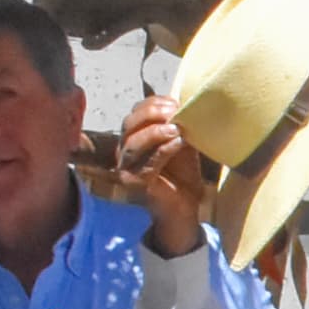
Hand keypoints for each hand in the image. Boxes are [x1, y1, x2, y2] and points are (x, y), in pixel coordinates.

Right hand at [117, 93, 213, 256]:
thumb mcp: (181, 143)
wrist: (185, 207)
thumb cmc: (182, 174)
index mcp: (132, 138)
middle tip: (175, 112)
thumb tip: (184, 103)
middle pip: (129, 124)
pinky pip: (148, 162)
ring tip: (177, 128)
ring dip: (157, 132)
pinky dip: (164, 149)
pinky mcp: (135, 183)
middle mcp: (123, 151)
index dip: (153, 104)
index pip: (135, 113)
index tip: (175, 102)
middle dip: (152, 114)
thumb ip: (177, 125)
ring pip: (134, 143)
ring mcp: (126, 168)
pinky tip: (179, 142)